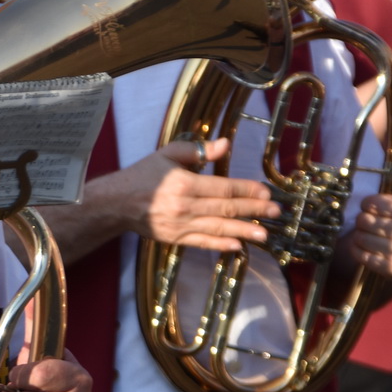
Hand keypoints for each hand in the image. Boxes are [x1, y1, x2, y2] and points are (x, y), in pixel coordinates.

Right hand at [117, 137, 278, 251]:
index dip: (247, 189)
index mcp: (185, 183)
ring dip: (244, 230)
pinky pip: (202, 242)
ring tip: (265, 234)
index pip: (224, 187)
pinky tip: (238, 245)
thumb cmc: (143, 176)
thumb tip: (226, 145)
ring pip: (219, 228)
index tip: (266, 192)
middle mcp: (185, 206)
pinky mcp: (175, 238)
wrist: (116, 203)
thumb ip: (198, 151)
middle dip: (254, 210)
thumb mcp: (168, 155)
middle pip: (226, 208)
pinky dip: (221, 245)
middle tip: (275, 212)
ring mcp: (181, 225)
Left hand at [343, 192, 391, 278]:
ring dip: (359, 237)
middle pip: (363, 220)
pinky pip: (360, 255)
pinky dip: (358, 251)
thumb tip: (387, 149)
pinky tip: (368, 249)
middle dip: (363, 221)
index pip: (372, 202)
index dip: (368, 204)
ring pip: (359, 238)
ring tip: (371, 236)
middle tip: (372, 225)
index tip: (373, 208)